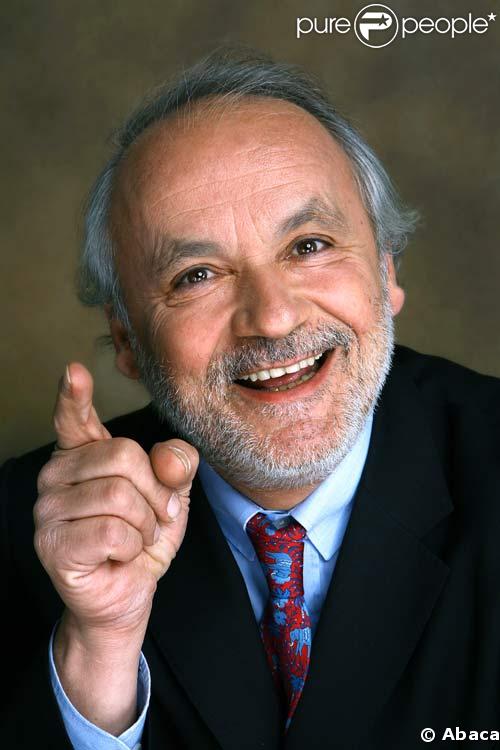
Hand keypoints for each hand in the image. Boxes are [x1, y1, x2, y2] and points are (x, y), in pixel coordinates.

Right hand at [34, 361, 197, 641]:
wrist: (127, 594)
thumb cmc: (142, 538)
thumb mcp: (172, 496)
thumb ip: (176, 466)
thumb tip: (167, 458)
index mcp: (83, 454)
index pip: (73, 418)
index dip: (74, 395)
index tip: (74, 371)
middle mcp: (56, 474)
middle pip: (123, 456)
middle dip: (155, 493)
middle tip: (154, 518)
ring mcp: (47, 509)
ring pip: (119, 495)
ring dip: (145, 524)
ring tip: (135, 538)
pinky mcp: (51, 543)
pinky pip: (112, 530)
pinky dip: (132, 546)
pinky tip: (120, 555)